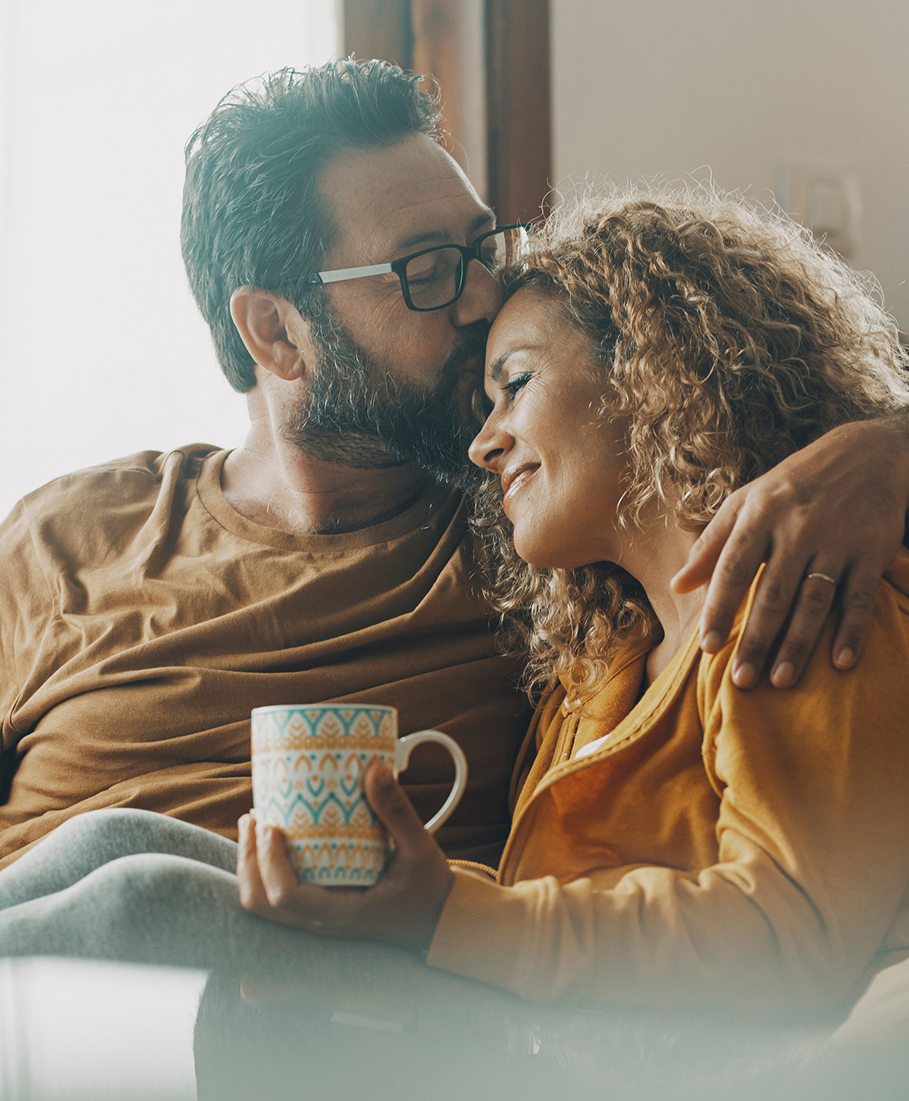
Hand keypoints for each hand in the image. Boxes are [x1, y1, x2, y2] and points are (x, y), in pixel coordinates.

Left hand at [237, 761, 454, 950]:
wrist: (437, 919)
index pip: (287, 897)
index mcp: (342, 913)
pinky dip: (266, 871)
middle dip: (249, 859)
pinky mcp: (319, 911)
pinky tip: (272, 842)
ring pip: (264, 905)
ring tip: (255, 825)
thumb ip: (397, 811)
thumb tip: (374, 769)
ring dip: (252, 866)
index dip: (269, 863)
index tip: (270, 827)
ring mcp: (317, 920)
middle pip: (262, 903)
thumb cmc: (428, 888)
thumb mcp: (419, 847)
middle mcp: (322, 922)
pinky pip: (279, 899)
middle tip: (253, 818)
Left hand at [672, 417, 908, 688]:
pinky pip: (861, 597)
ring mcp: (837, 539)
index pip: (732, 569)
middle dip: (756, 640)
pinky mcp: (873, 549)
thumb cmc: (793, 484)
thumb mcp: (747, 501)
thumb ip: (711, 543)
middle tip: (742, 680)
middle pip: (772, 594)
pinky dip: (852, 631)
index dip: (718, 609)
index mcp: (760, 514)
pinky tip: (841, 662)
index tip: (707, 647)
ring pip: (814, 601)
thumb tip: (678, 584)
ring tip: (780, 680)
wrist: (865, 451)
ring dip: (797, 644)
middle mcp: (797, 527)